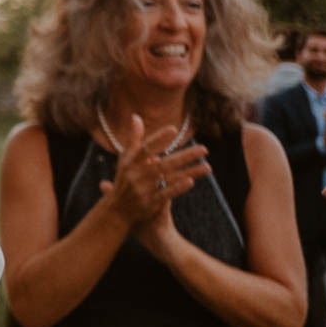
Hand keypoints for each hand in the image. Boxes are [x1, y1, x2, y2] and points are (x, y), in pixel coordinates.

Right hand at [97, 114, 209, 228]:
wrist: (117, 210)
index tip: (174, 130)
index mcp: (131, 162)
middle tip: (205, 149)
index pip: (146, 148)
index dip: (159, 139)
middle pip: (163, 163)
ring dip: (189, 171)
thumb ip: (133, 138)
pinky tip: (191, 181)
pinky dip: (177, 187)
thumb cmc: (124, 179)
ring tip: (208, 166)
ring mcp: (143, 189)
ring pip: (168, 177)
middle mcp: (136, 175)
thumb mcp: (125, 159)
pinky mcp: (149, 203)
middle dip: (185, 156)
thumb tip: (136, 116)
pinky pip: (165, 194)